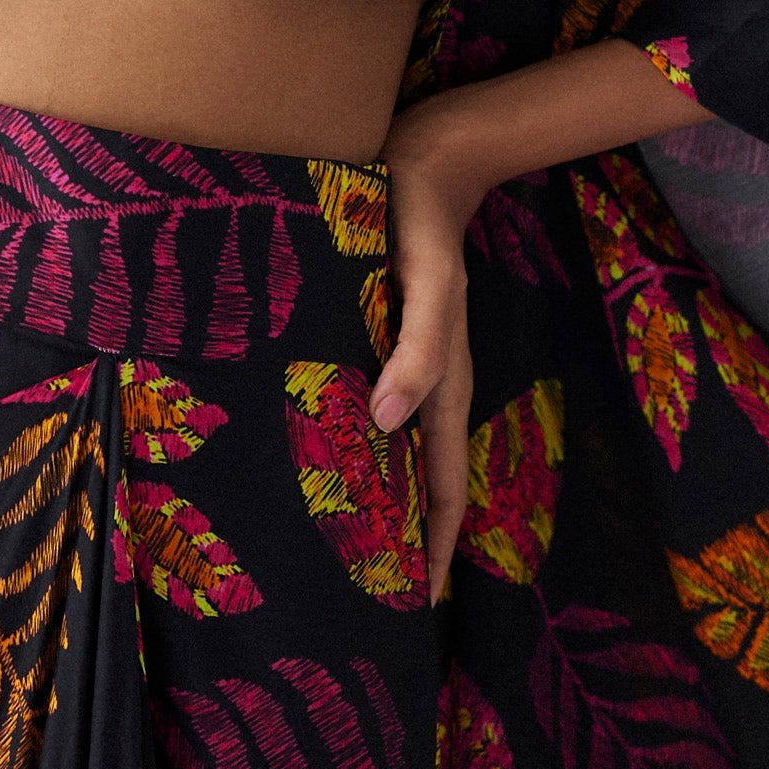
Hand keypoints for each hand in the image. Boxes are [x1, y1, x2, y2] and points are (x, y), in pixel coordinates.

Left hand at [376, 96, 500, 604]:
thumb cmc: (421, 224)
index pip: (442, 489)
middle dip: (402, 540)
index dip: (432, 548)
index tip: (417, 607)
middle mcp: (425, 386)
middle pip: (418, 482)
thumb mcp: (427, 284)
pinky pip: (370, 413)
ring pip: (393, 453)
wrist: (423, 162)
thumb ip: (417, 349)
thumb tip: (390, 422)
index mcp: (445, 386)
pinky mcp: (376, 342)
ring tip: (343, 552)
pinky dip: (357, 451)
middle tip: (368, 598)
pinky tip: (323, 462)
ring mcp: (402, 366)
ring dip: (377, 500)